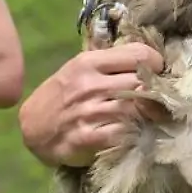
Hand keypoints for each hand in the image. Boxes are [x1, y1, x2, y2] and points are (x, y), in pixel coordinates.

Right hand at [18, 42, 165, 166]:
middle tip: (159, 98)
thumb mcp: (78, 69)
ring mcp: (89, 111)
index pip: (139, 54)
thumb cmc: (61, 96)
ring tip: (149, 116)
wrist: (32, 128)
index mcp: (89, 62)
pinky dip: (135, 133)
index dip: (156, 64)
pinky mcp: (89, 138)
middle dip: (157, 91)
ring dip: (149, 114)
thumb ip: (109, 62)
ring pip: (138, 109)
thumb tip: (147, 57)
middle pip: (144, 82)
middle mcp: (90, 84)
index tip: (156, 74)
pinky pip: (126, 133)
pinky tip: (135, 133)